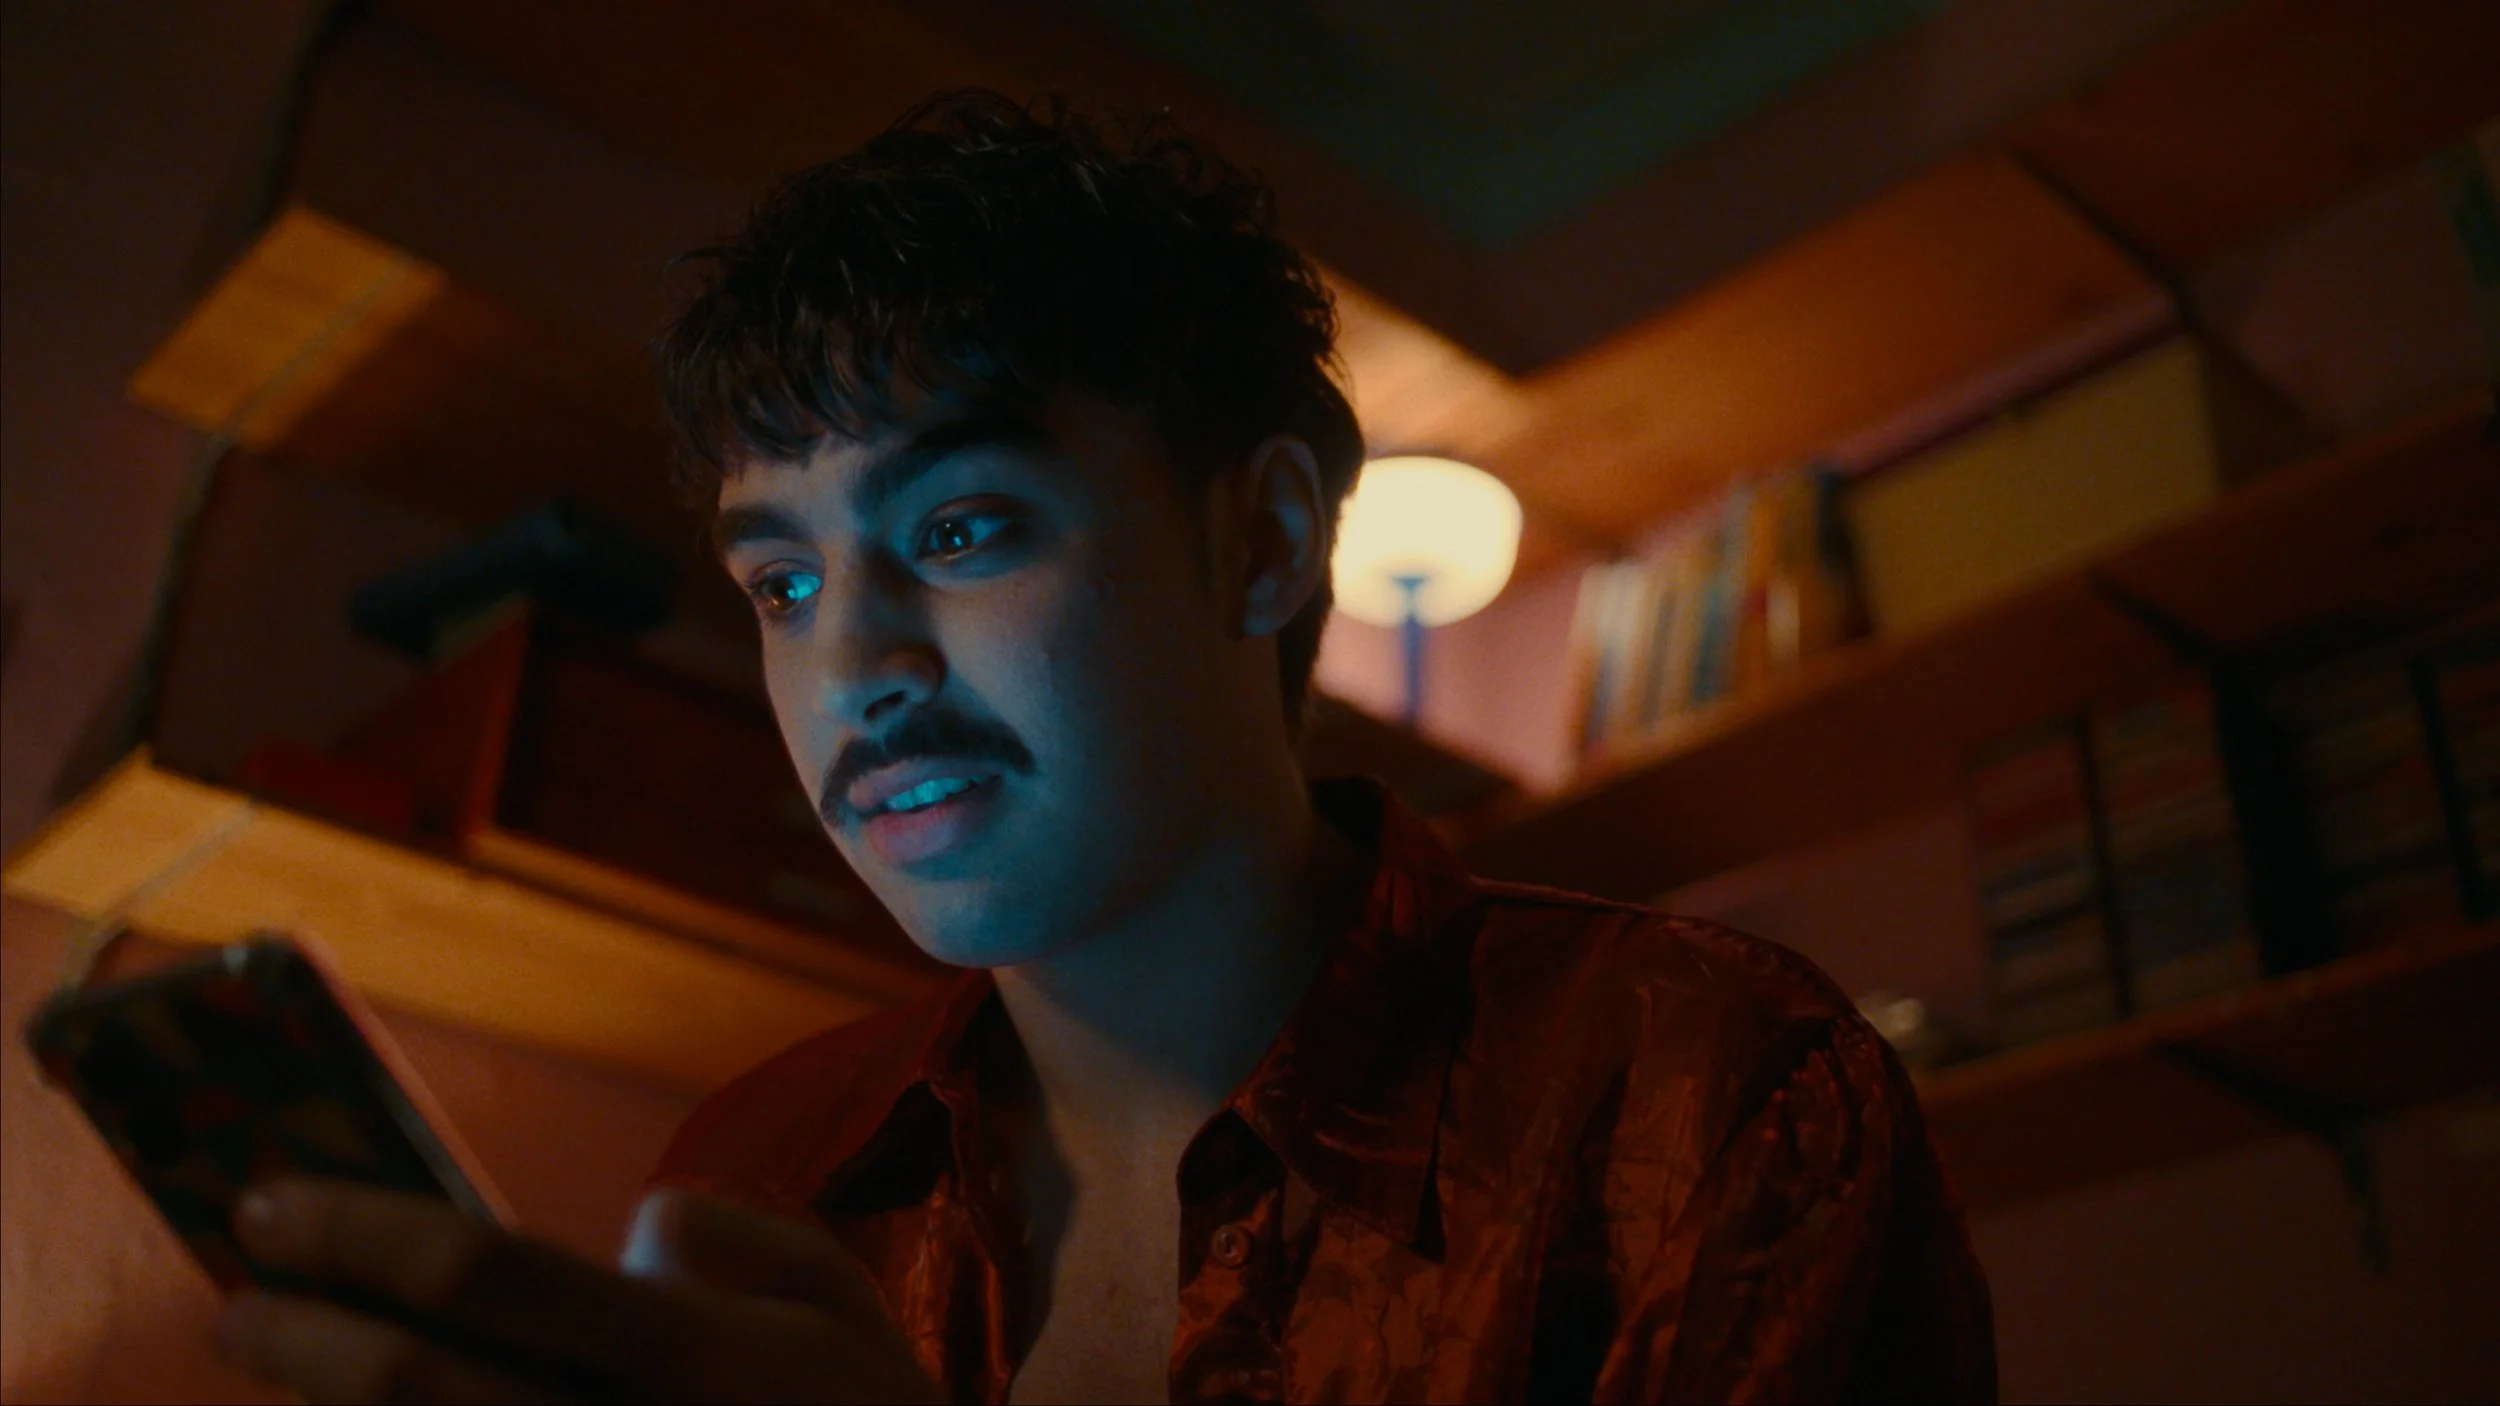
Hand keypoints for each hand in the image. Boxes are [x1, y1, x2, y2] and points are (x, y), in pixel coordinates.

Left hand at [214, 1177, 944, 1403]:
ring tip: (290, 1362)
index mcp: (696, 1358)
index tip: (272, 1202)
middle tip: (236, 1300)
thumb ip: (734, 1239)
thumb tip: (625, 1232)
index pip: (486, 1278)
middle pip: (410, 1387)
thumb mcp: (843, 1300)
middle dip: (295, 1337)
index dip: (358, 1233)